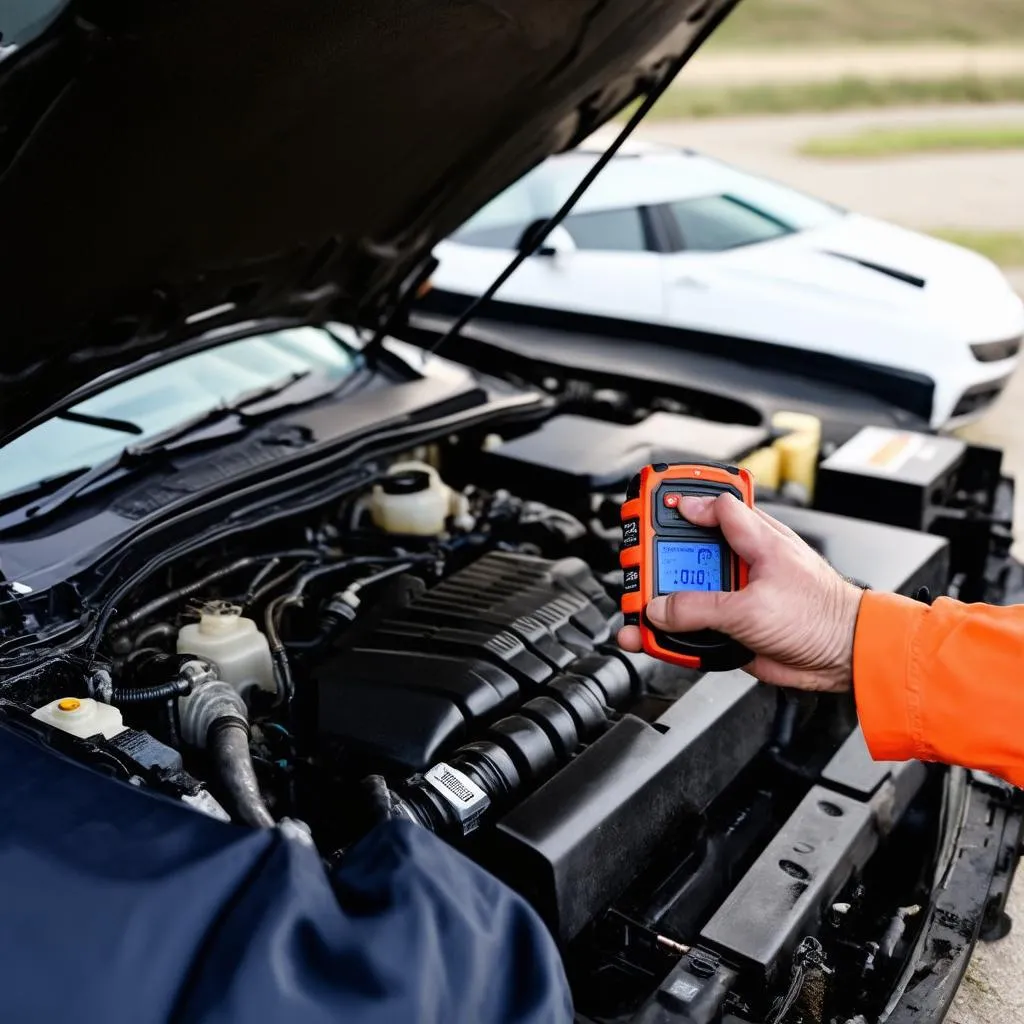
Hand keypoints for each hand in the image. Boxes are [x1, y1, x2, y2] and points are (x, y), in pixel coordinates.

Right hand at [617, 494, 863, 690]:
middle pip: (689, 554)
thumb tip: (661, 609)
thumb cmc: (823, 616)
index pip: (713, 507)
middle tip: (636, 568)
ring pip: (687, 595)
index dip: (684, 503)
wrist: (846, 658)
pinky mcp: (733, 628)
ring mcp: (736, 596)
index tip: (653, 507)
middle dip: (658, 561)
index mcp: (755, 540)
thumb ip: (701, 607)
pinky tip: (659, 640)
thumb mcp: (752, 608)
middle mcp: (743, 563)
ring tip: (637, 612)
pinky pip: (694, 629)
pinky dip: (673, 637)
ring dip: (660, 605)